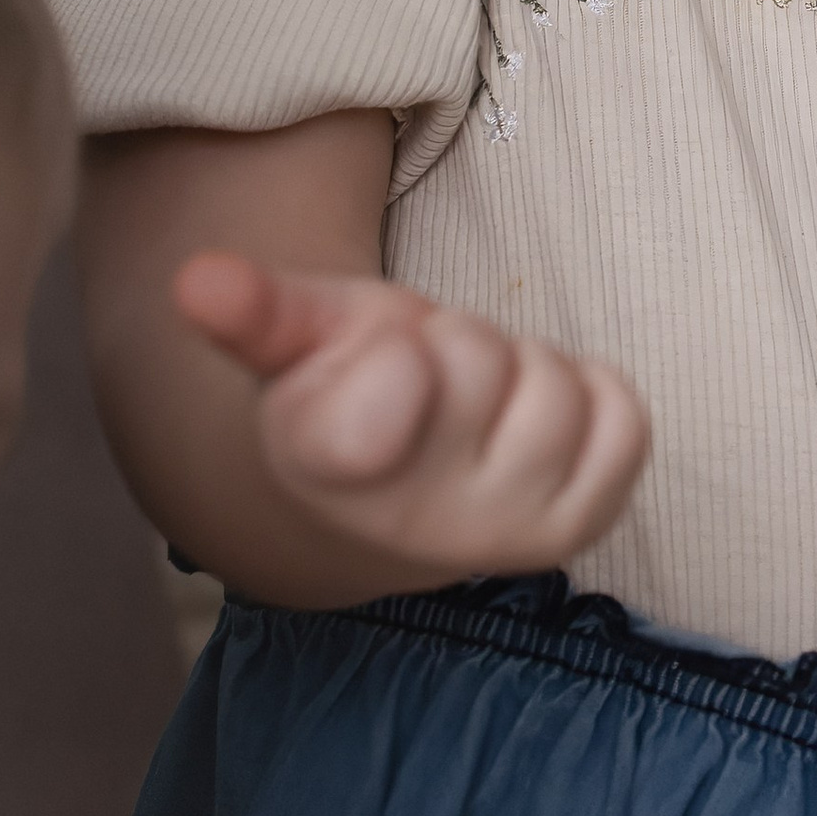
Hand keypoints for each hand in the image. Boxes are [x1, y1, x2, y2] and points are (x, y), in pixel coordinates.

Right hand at [172, 253, 648, 580]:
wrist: (390, 493)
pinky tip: (530, 419)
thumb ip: (255, 310)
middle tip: (424, 376)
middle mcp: (421, 526)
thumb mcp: (298, 341)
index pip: (378, 409)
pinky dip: (590, 395)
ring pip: (554, 386)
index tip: (378, 359)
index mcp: (330, 472)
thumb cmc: (341, 391)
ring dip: (518, 371)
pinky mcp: (584, 525)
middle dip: (454, 343)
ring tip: (472, 402)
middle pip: (478, 358)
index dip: (393, 358)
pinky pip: (621, 416)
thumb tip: (195, 278)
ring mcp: (509, 537)